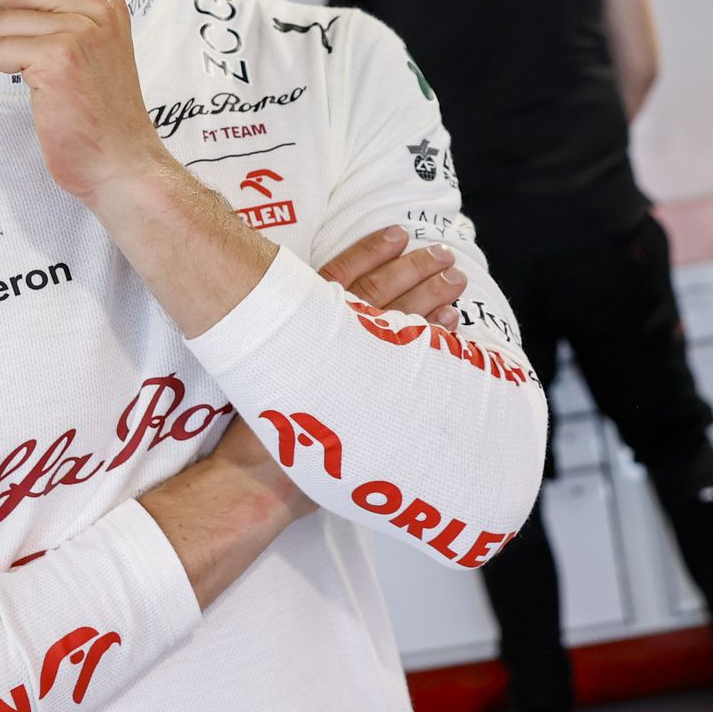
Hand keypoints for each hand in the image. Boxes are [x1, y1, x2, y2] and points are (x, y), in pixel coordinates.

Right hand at [189, 226, 468, 515]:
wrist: (258, 478)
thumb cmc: (257, 428)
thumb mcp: (265, 370)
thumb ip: (291, 338)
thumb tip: (316, 311)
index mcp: (300, 328)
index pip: (342, 276)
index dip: (371, 251)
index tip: (397, 233)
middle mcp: (327, 343)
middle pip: (381, 293)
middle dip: (415, 269)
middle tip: (443, 255)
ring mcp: (351, 371)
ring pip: (401, 322)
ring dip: (432, 297)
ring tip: (456, 280)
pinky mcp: (370, 400)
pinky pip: (414, 362)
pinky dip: (436, 341)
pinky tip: (453, 326)